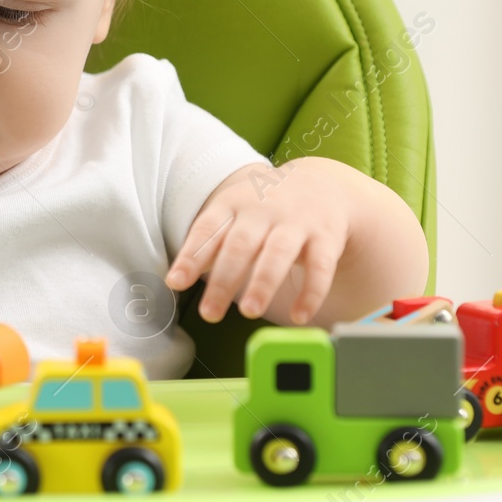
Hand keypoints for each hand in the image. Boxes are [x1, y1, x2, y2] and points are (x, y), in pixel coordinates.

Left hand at [164, 158, 351, 324]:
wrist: (321, 184)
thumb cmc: (263, 210)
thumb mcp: (233, 214)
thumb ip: (207, 244)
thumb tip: (174, 280)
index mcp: (233, 204)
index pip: (207, 229)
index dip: (190, 256)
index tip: (175, 282)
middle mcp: (263, 210)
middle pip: (240, 245)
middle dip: (223, 280)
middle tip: (209, 313)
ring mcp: (296, 222)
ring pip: (278, 253)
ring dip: (263, 283)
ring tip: (249, 312)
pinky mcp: (326, 237)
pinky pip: (320, 266)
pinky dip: (311, 292)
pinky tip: (300, 317)